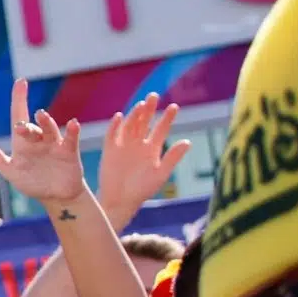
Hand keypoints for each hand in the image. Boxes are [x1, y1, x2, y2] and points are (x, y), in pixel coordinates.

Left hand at [0, 80, 88, 210]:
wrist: (55, 196)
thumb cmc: (32, 180)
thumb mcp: (10, 169)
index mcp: (23, 142)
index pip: (19, 116)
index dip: (19, 99)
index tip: (20, 81)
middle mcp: (39, 139)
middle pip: (33, 127)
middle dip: (27, 126)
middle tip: (19, 127)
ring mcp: (54, 144)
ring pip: (50, 130)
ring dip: (46, 123)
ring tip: (41, 116)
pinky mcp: (69, 153)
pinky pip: (70, 139)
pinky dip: (72, 132)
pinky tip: (73, 124)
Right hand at [93, 93, 188, 222]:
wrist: (120, 201)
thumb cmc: (142, 190)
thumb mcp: (160, 174)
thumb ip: (172, 157)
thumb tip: (187, 142)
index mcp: (152, 148)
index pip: (161, 128)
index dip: (167, 117)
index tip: (174, 107)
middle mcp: (138, 143)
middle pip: (145, 121)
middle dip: (149, 109)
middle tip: (154, 96)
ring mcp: (124, 145)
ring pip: (130, 125)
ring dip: (134, 114)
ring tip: (141, 105)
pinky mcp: (110, 150)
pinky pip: (112, 135)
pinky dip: (115, 126)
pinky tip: (120, 117)